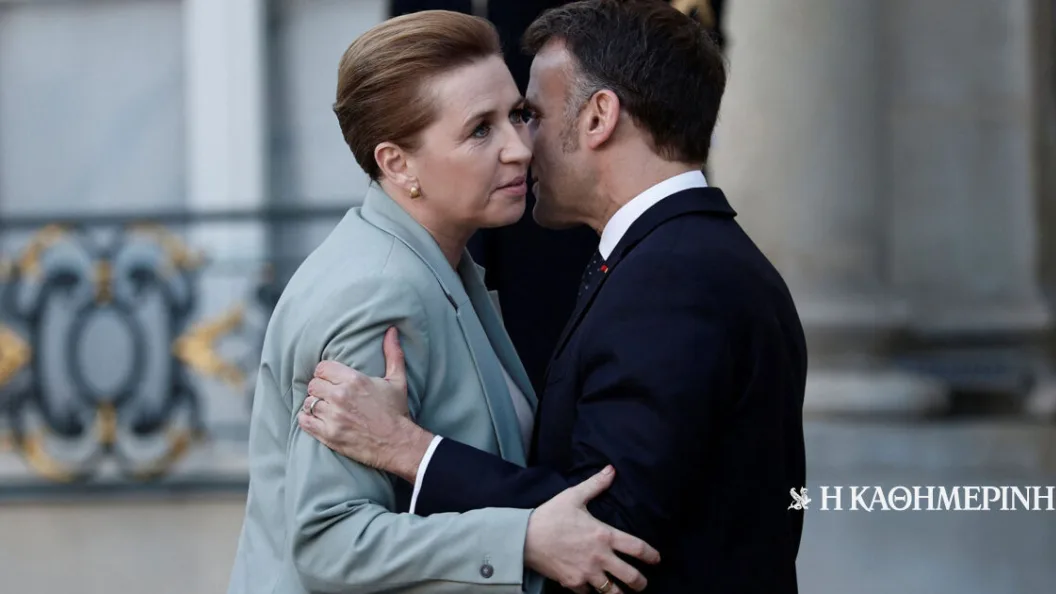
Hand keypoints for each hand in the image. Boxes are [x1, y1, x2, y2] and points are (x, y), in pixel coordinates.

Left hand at [297, 327, 432, 479]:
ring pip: (308, 402)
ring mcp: (333, 417)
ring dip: (314, 404)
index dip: (325, 373)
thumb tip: (392, 330)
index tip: (331, 380)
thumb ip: (392, 353)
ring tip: (325, 408)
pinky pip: (304, 421)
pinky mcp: (328, 435)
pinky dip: (307, 419)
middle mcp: (340, 397)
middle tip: (329, 395)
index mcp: (354, 380)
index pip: (322, 368)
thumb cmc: (397, 412)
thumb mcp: (397, 380)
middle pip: (313, 385)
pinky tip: (316, 419)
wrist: (398, 444)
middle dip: (320, 389)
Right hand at [525, 466, 659, 593]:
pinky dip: (592, 591)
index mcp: (604, 536)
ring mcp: (587, 573)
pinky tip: (593, 587)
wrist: (524, 538)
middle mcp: (600, 558)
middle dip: (641, 583)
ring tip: (623, 592)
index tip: (656, 559)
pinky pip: (589, 593)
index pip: (638, 548)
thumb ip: (596, 484)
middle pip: (632, 578)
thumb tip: (611, 469)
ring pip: (613, 592)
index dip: (652, 556)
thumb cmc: (550, 516)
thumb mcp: (573, 496)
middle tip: (642, 583)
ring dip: (620, 593)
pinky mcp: (573, 583)